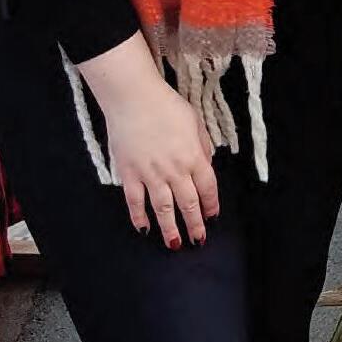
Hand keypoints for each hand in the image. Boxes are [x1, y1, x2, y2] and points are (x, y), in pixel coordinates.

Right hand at [78, 33, 219, 248]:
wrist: (133, 97)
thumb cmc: (166, 105)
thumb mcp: (195, 122)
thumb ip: (202, 147)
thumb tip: (205, 165)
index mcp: (194, 157)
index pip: (207, 189)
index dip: (211, 206)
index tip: (212, 217)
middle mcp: (174, 170)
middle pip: (188, 204)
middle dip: (195, 224)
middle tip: (198, 241)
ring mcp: (150, 174)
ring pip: (163, 208)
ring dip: (170, 228)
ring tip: (175, 244)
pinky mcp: (129, 173)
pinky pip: (134, 201)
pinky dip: (139, 217)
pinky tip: (144, 228)